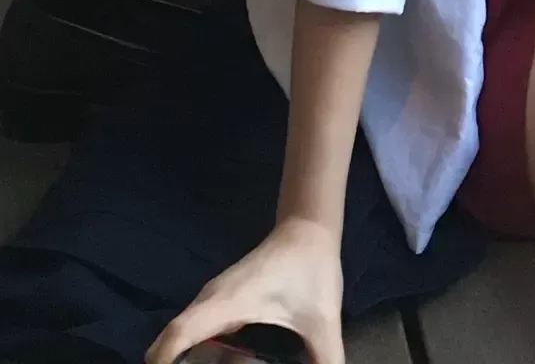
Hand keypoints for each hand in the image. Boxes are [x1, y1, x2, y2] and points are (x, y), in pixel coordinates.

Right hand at [146, 218, 343, 363]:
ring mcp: (214, 299)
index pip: (179, 334)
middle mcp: (211, 300)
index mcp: (226, 303)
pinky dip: (194, 351)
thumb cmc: (312, 269)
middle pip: (172, 340)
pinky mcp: (221, 302)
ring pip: (183, 335)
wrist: (309, 229)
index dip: (163, 361)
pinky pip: (195, 330)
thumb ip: (326, 357)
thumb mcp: (322, 319)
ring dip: (184, 359)